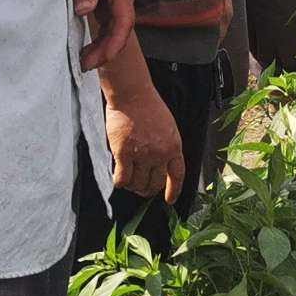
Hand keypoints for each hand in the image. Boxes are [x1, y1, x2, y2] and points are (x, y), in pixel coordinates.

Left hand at [63, 0, 136, 66]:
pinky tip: (85, 50)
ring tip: (83, 62)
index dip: (114, 42)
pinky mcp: (105, 1)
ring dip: (102, 47)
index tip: (99, 59)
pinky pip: (107, 25)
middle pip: (121, 29)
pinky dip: (98, 39)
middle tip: (84, 66)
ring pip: (115, 29)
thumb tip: (85, 11)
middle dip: (106, 50)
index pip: (124, 20)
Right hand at [106, 73, 186, 205]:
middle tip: (141, 190)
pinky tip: (118, 178)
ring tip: (129, 182)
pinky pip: (122, 178)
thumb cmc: (149, 107)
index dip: (173, 190)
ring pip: (138, 183)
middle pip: (155, 183)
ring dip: (133, 186)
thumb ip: (167, 146)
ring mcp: (142, 155)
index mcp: (174, 147)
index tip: (169, 200)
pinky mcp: (124, 154)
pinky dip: (120, 182)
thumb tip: (160, 166)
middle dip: (148, 190)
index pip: (177, 176)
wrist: (133, 95)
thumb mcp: (169, 127)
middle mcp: (160, 154)